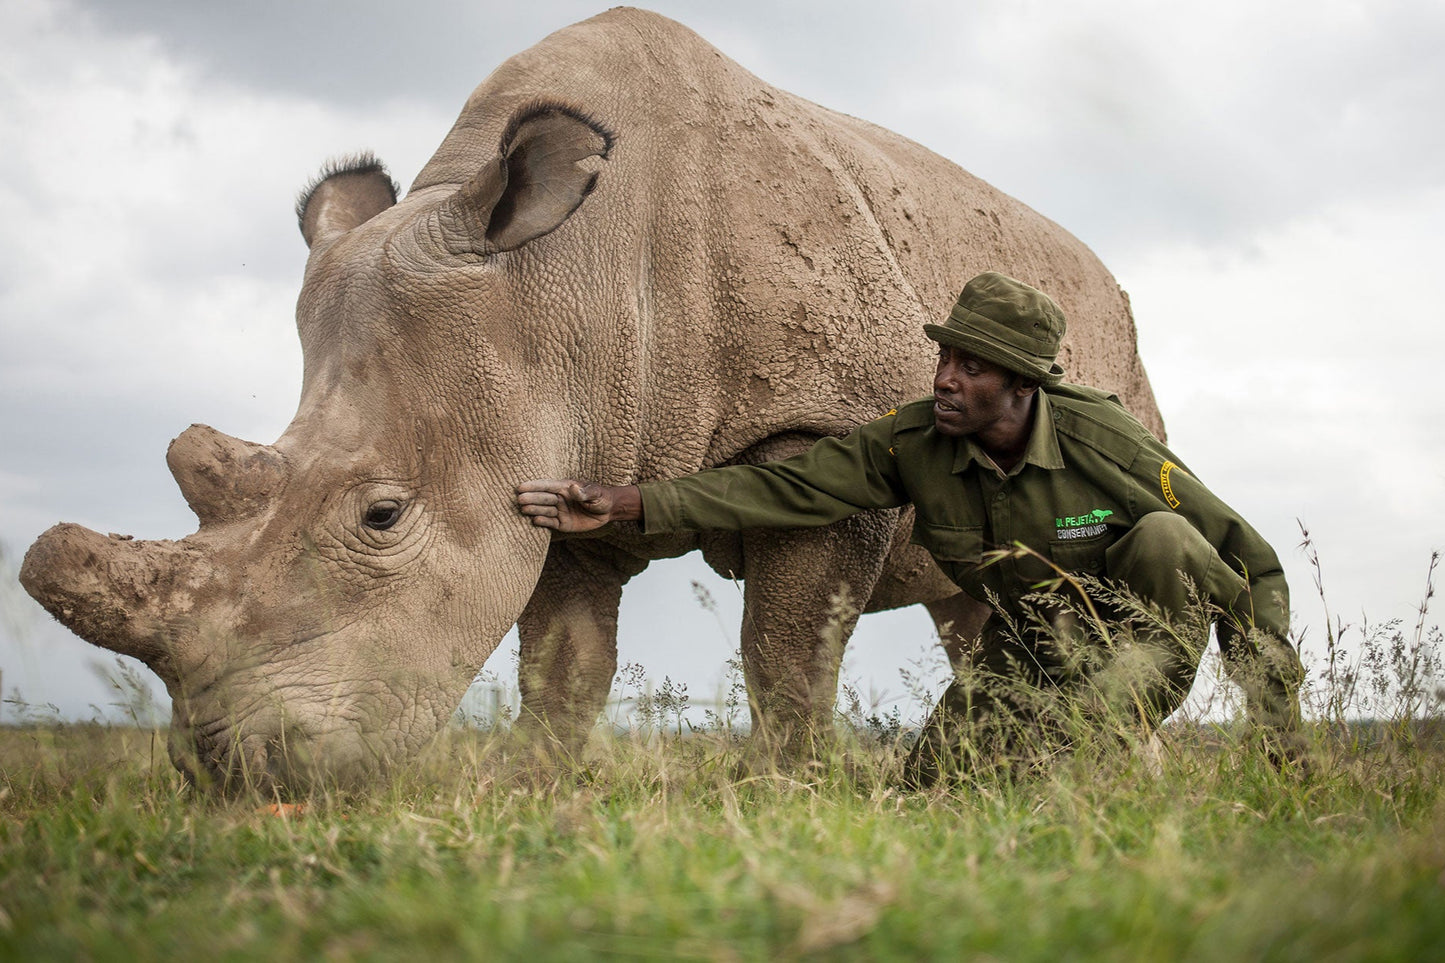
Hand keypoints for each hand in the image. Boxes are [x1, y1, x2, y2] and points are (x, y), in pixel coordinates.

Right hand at [515, 479, 639, 532]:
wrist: (608, 511)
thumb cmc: (601, 497)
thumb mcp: (596, 493)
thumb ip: (585, 492)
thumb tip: (573, 488)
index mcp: (565, 487)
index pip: (547, 486)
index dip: (534, 486)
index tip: (521, 487)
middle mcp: (559, 498)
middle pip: (542, 498)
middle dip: (531, 498)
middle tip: (520, 499)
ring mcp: (560, 511)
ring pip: (544, 510)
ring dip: (534, 509)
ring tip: (524, 509)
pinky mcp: (562, 523)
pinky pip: (550, 523)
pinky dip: (543, 522)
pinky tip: (535, 520)